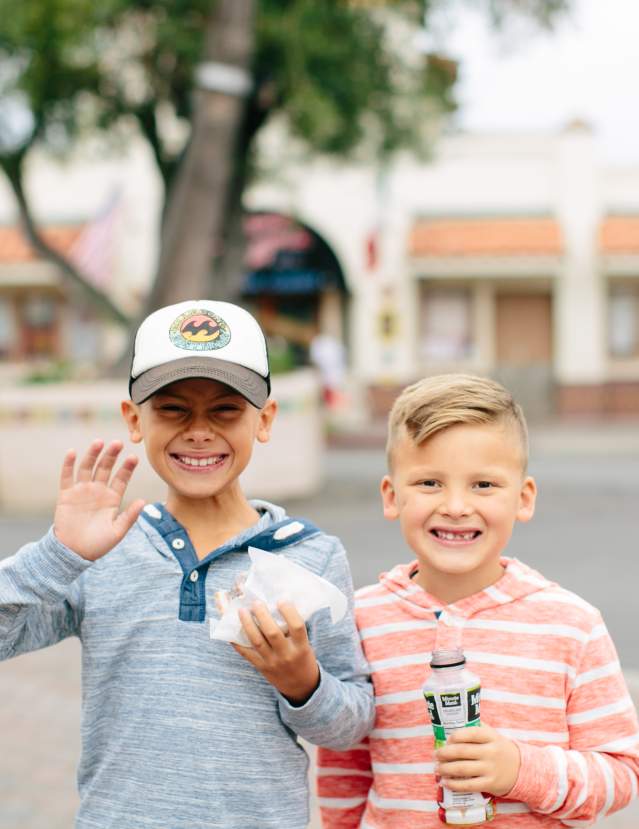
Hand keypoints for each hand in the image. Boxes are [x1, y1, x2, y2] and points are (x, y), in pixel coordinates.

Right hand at [54, 439, 144, 560]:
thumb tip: (144, 501)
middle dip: (111, 455)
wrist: (74, 553)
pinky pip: (67, 476)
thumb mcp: (117, 531)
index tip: (134, 457)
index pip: (121, 478)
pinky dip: (69, 464)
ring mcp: (82, 491)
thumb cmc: (98, 545)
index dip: (127, 468)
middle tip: (118, 443)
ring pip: (87, 468)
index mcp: (112, 498)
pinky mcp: (66, 495)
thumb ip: (129, 516)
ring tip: (99, 442)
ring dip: (92, 455)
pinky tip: (72, 452)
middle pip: (105, 468)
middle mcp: (98, 491)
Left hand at [233, 601, 320, 704]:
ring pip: (257, 641)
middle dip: (262, 615)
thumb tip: (277, 606)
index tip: (281, 600)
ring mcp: (272, 662)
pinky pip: (246, 653)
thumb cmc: (303, 659)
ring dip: (248, 624)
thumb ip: (294, 630)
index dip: (289, 612)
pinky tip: (232, 630)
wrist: (301, 687)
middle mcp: (286, 654)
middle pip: (272, 633)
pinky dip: (238, 641)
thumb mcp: (305, 645)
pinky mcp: (261, 667)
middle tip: (256, 603)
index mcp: (301, 646)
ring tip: (242, 611)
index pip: (297, 626)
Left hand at [435, 724, 520, 796]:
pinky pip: (468, 785)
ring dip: (445, 769)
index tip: (446, 740)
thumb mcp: (492, 735)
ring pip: (462, 769)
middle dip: (444, 753)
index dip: (455, 736)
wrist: (520, 769)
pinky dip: (454, 784)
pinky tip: (445, 782)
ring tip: (437, 768)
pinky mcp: (490, 784)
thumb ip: (476, 728)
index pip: (470, 733)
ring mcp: (490, 769)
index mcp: (490, 736)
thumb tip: (452, 724)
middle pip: (462, 751)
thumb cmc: (499, 749)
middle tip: (435, 755)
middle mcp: (490, 752)